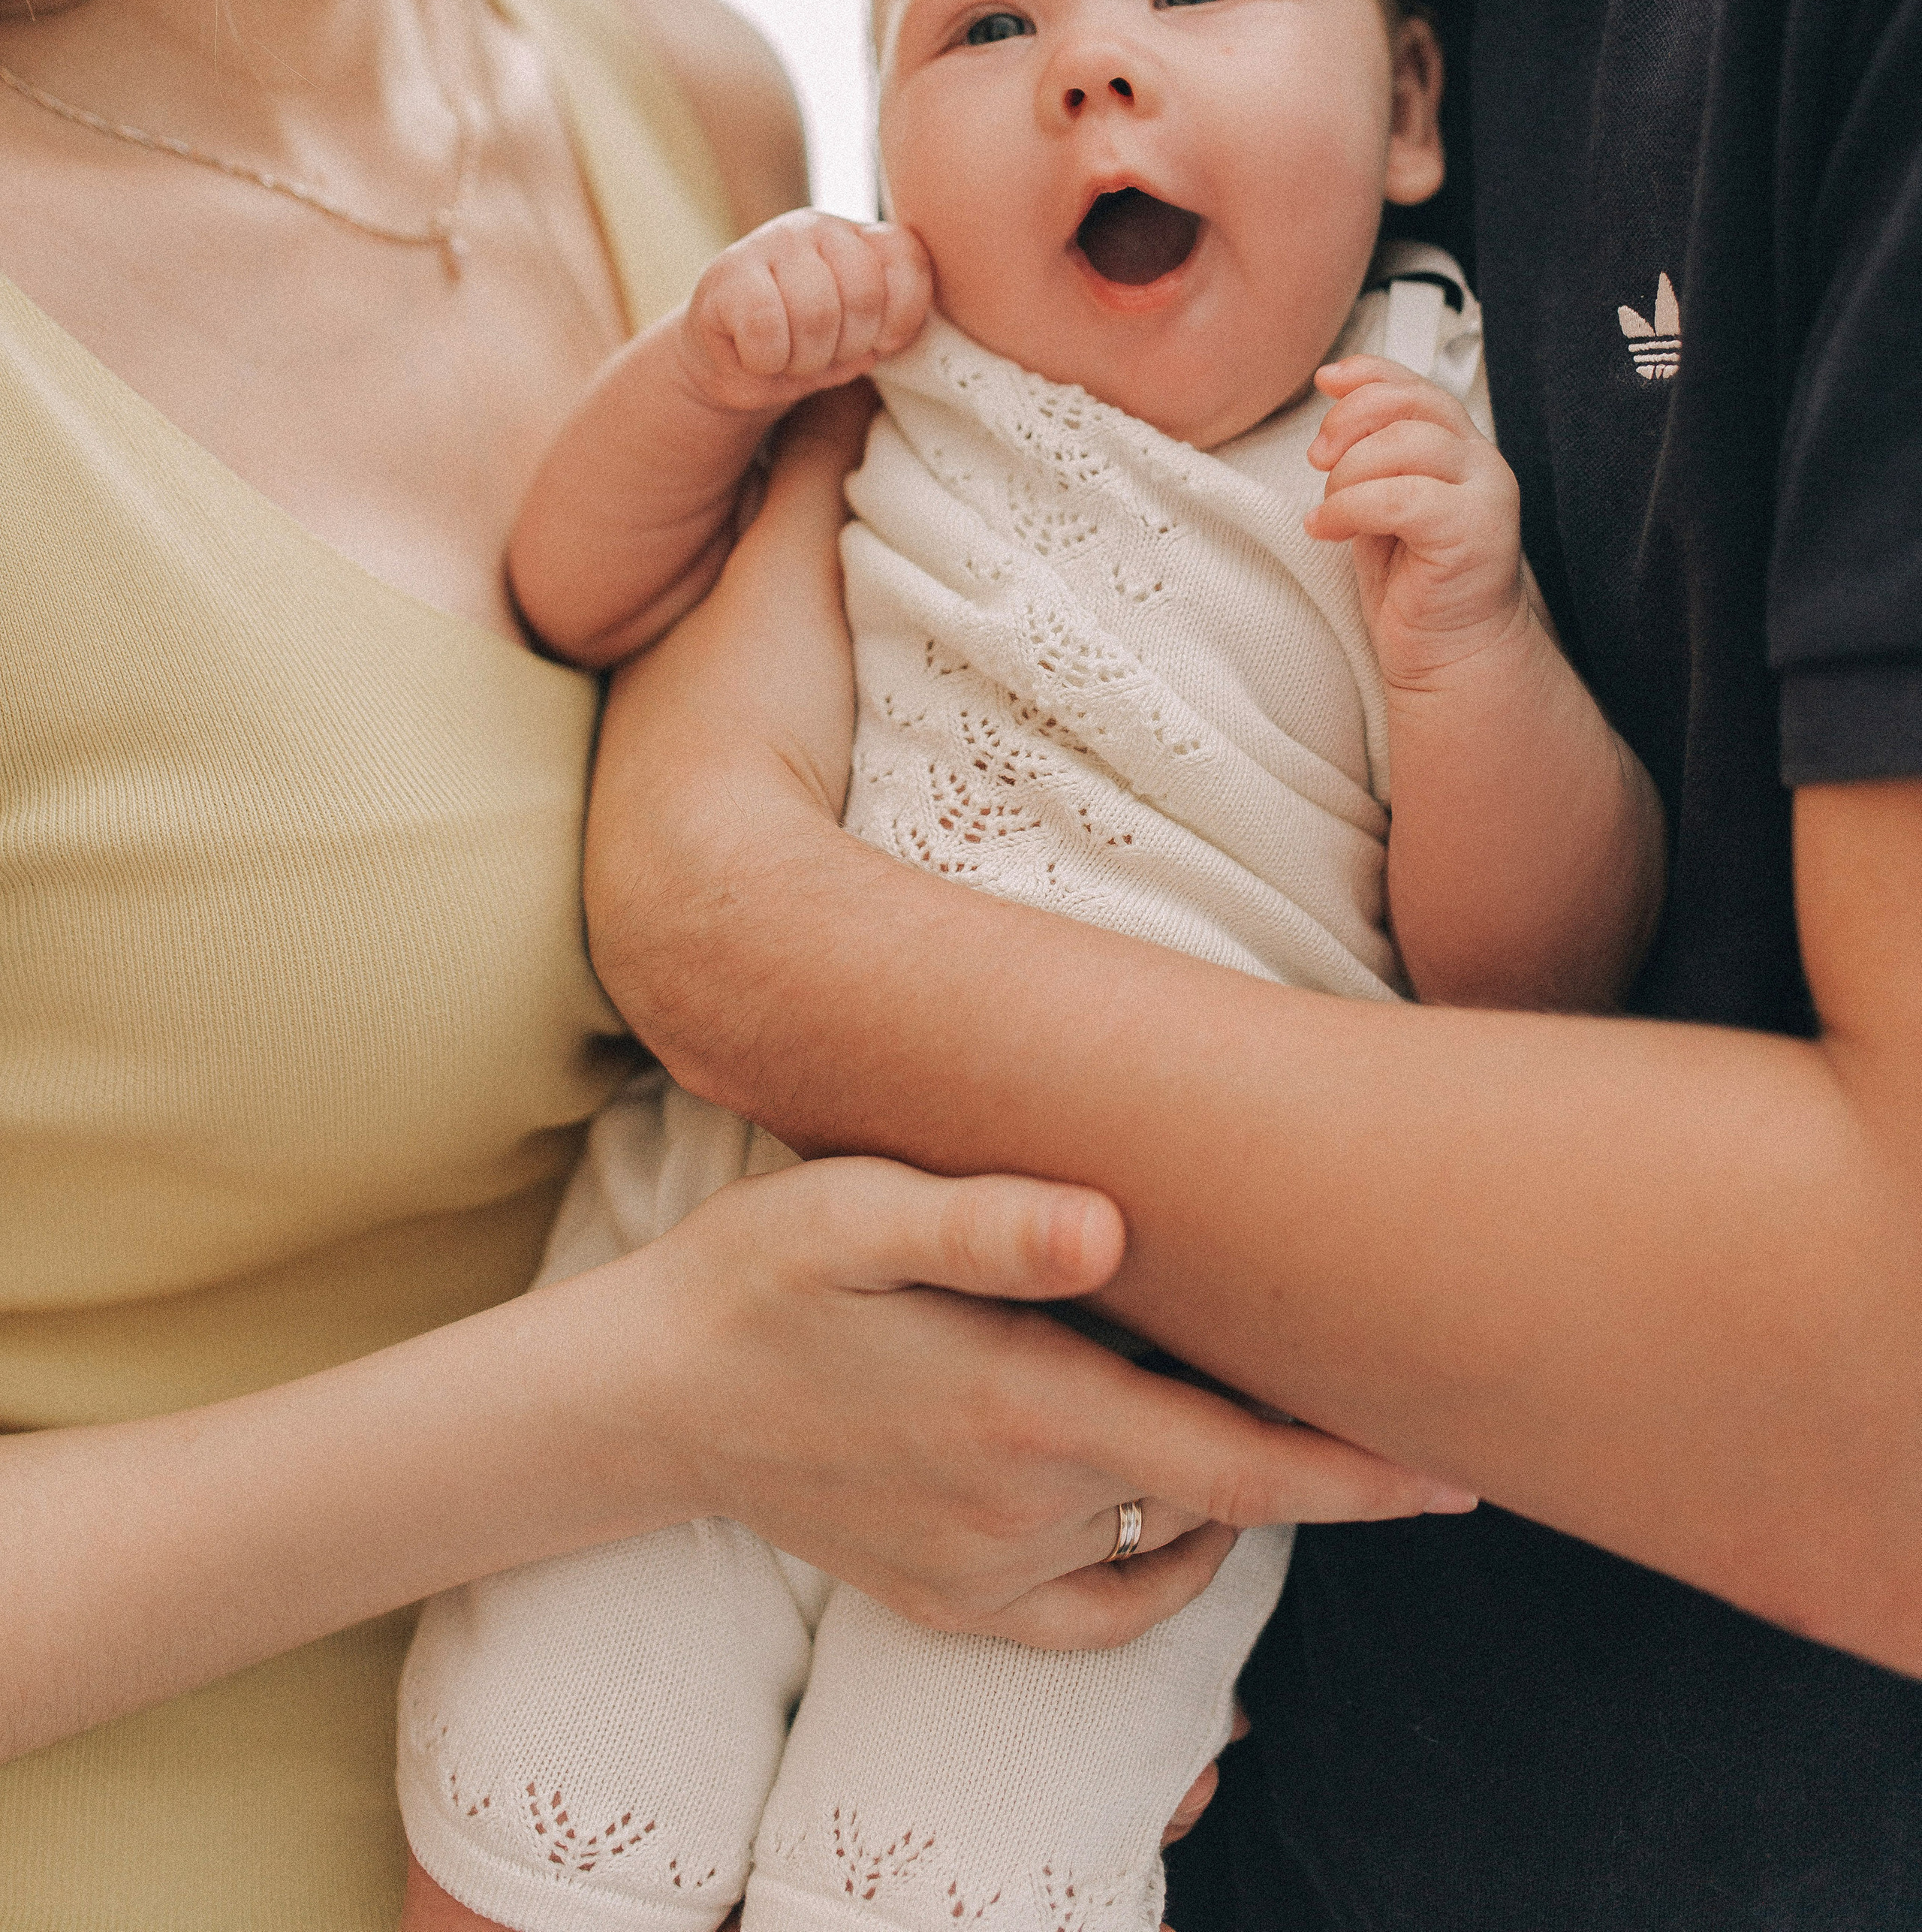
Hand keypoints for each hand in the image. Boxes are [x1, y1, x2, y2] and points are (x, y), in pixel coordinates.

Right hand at [601, 1154, 1471, 1652]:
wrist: (649, 1396)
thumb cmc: (761, 1276)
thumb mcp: (851, 1211)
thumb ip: (981, 1217)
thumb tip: (1109, 1225)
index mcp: (1022, 1411)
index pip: (1239, 1462)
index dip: (1359, 1471)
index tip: (1461, 1465)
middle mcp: (1021, 1512)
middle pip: (1222, 1501)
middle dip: (1324, 1468)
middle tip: (1416, 1419)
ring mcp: (988, 1574)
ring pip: (1169, 1547)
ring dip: (1240, 1496)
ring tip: (1286, 1418)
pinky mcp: (955, 1604)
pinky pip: (1101, 1610)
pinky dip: (1163, 1566)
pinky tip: (1175, 1505)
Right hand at [680, 210, 931, 414]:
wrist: (727, 361)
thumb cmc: (803, 347)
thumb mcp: (859, 337)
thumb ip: (889, 321)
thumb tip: (896, 335)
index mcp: (861, 238)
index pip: (908, 260)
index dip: (902, 317)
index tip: (881, 342)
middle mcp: (819, 227)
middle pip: (864, 294)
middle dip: (848, 346)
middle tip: (822, 355)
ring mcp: (772, 241)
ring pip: (816, 313)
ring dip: (804, 358)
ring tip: (788, 356)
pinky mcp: (728, 271)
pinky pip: (766, 327)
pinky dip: (767, 359)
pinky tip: (757, 354)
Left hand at [1305, 356, 1527, 686]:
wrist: (1453, 655)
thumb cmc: (1417, 585)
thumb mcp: (1382, 505)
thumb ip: (1371, 458)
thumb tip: (1333, 413)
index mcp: (1459, 449)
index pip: (1417, 386)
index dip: (1369, 373)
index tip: (1326, 381)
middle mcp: (1481, 462)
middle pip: (1411, 403)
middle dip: (1349, 421)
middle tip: (1318, 459)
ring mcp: (1486, 495)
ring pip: (1406, 444)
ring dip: (1348, 474)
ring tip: (1330, 511)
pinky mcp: (1475, 532)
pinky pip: (1401, 497)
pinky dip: (1351, 508)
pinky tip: (1329, 530)